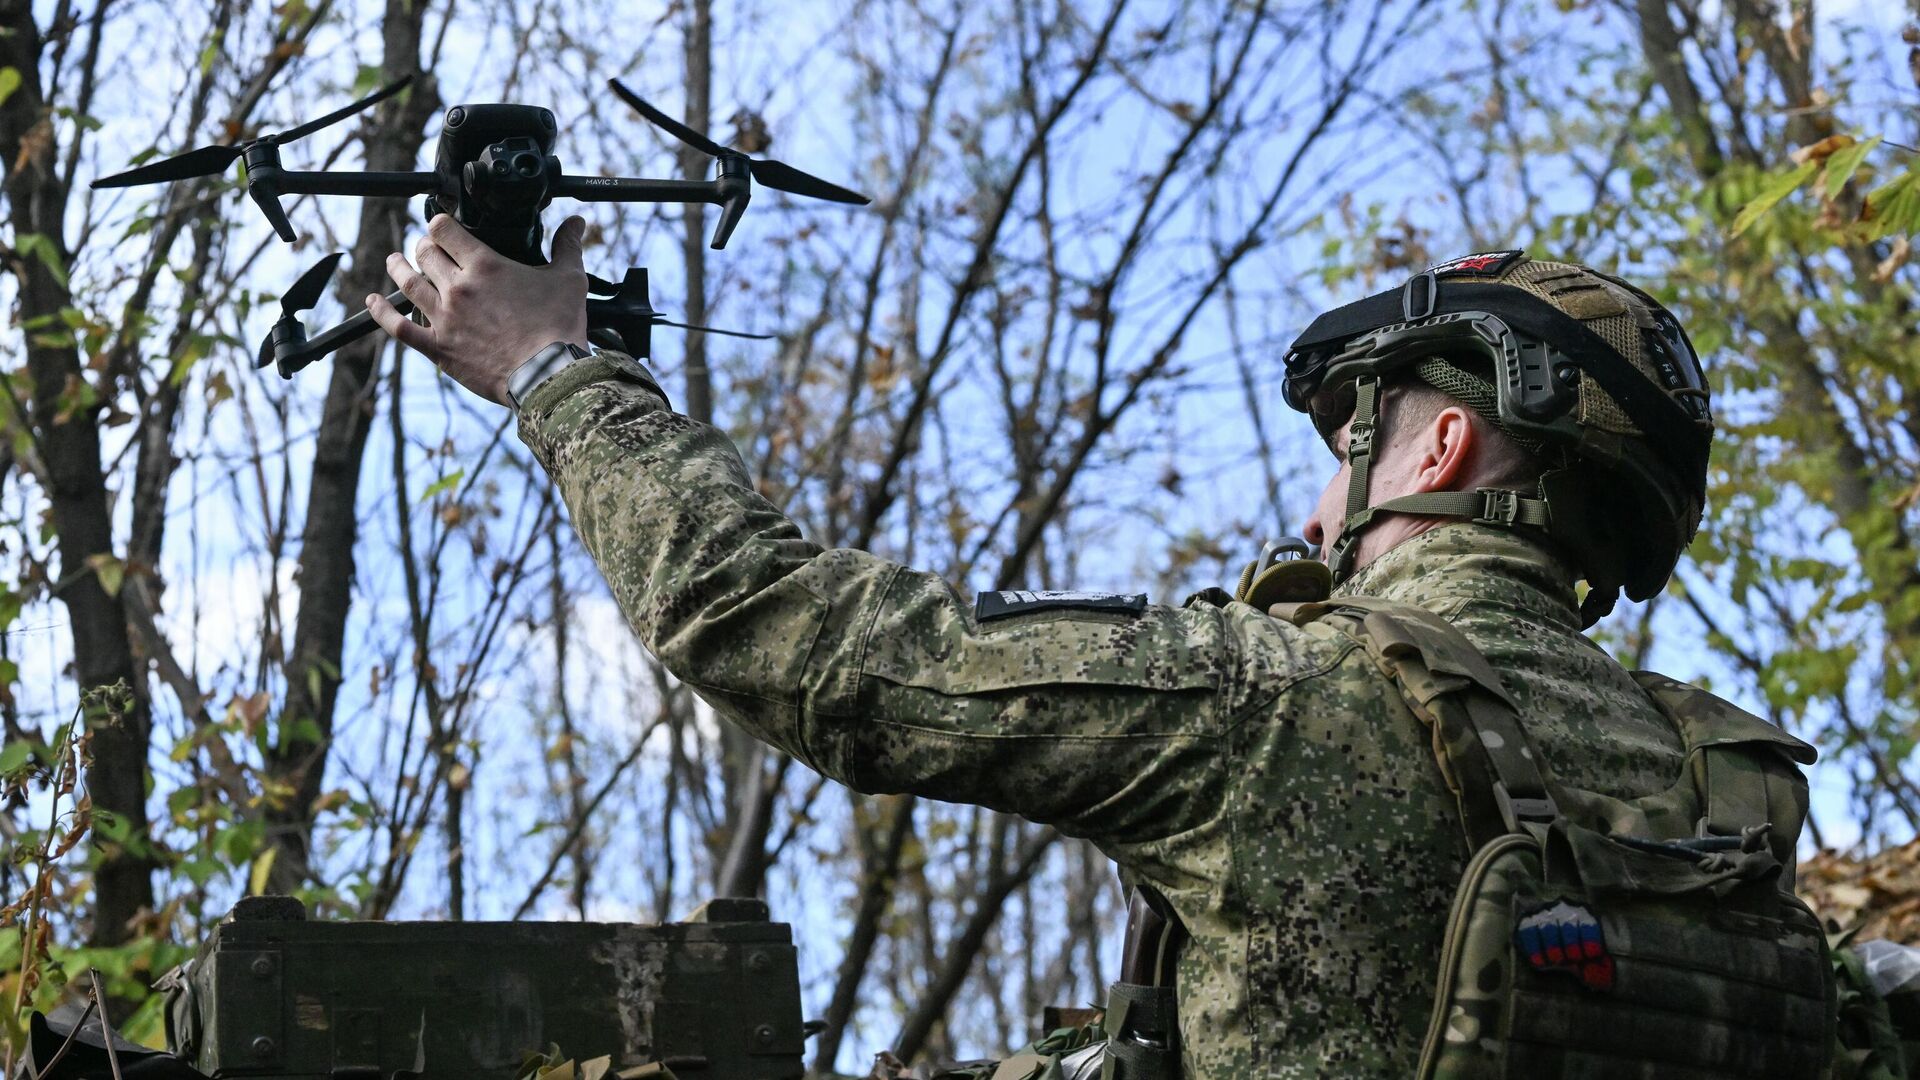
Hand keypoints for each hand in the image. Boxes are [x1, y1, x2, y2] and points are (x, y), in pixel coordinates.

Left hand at [366, 214, 589, 405]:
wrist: (548, 376)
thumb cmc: (559, 329)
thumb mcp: (569, 280)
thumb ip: (568, 247)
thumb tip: (577, 223)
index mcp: (485, 265)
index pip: (445, 229)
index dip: (441, 223)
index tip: (443, 226)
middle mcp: (458, 288)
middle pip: (424, 253)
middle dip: (424, 245)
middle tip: (427, 247)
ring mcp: (444, 318)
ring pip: (407, 283)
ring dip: (397, 268)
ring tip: (394, 261)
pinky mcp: (438, 347)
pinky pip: (399, 327)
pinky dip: (382, 313)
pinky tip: (373, 302)